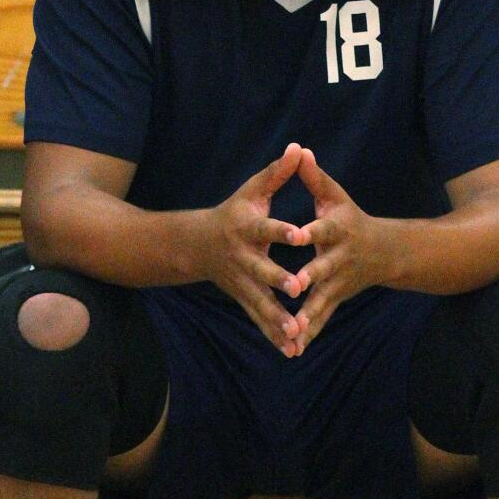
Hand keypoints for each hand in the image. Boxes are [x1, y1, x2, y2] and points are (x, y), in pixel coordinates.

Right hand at [206, 142, 310, 356]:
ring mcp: (241, 281)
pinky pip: (259, 319)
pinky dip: (273, 335)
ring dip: (277, 318)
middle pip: (261, 270)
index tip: (300, 234)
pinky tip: (291, 350)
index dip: (282, 230)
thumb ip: (278, 172)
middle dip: (278, 280)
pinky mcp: (243, 298)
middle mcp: (242, 257)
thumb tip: (298, 148)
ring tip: (297, 333)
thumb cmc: (234, 211)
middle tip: (298, 288)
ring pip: (260, 302)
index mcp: (247, 228)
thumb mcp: (253, 190)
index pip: (266, 228)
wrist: (197, 244)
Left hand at [293, 147, 384, 352]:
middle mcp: (341, 256)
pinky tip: (294, 348)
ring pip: (323, 298)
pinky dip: (310, 332)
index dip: (309, 231)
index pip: (322, 228)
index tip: (295, 236)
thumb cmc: (352, 218)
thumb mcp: (336, 196)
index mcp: (337, 229)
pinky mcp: (337, 297)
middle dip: (311, 277)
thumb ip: (314, 177)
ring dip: (308, 314)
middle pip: (324, 267)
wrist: (387, 252)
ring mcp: (340, 280)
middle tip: (294, 286)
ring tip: (291, 329)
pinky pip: (322, 317)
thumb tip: (299, 150)